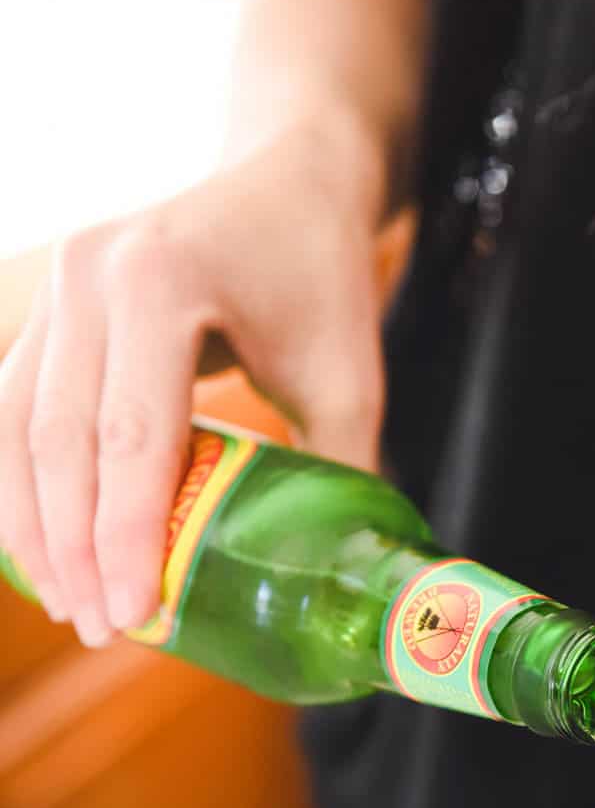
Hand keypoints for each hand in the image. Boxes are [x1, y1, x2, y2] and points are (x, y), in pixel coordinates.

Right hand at [0, 119, 385, 644]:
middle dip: (72, 547)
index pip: (132, 435)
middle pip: (61, 438)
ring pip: (16, 427)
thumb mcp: (348, 374)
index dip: (123, 535)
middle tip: (100, 629)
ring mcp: (56, 285)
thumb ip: (339, 472)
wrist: (286, 178)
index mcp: (162, 279)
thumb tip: (338, 582)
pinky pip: (12, 406)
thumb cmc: (319, 276)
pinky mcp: (47, 310)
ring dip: (33, 525)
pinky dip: (20, 481)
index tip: (134, 614)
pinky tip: (41, 546)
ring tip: (68, 605)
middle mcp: (90, 275)